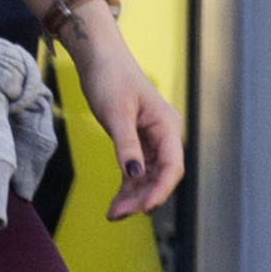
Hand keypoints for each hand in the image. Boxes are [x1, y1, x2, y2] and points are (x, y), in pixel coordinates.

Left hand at [65, 16, 184, 219]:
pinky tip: (115, 204)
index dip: (161, 190)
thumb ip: (126, 145)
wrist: (97, 56)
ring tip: (113, 214)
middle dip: (142, 197)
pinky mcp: (136, 141)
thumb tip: (134, 176)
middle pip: (161, 175)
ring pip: (148, 177)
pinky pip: (136, 170)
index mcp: (167, 125)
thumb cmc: (109, 77)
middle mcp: (164, 134)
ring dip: (133, 196)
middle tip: (117, 215)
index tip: (144, 209)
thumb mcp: (116, 113)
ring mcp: (151, 139)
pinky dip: (127, 187)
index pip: (172, 166)